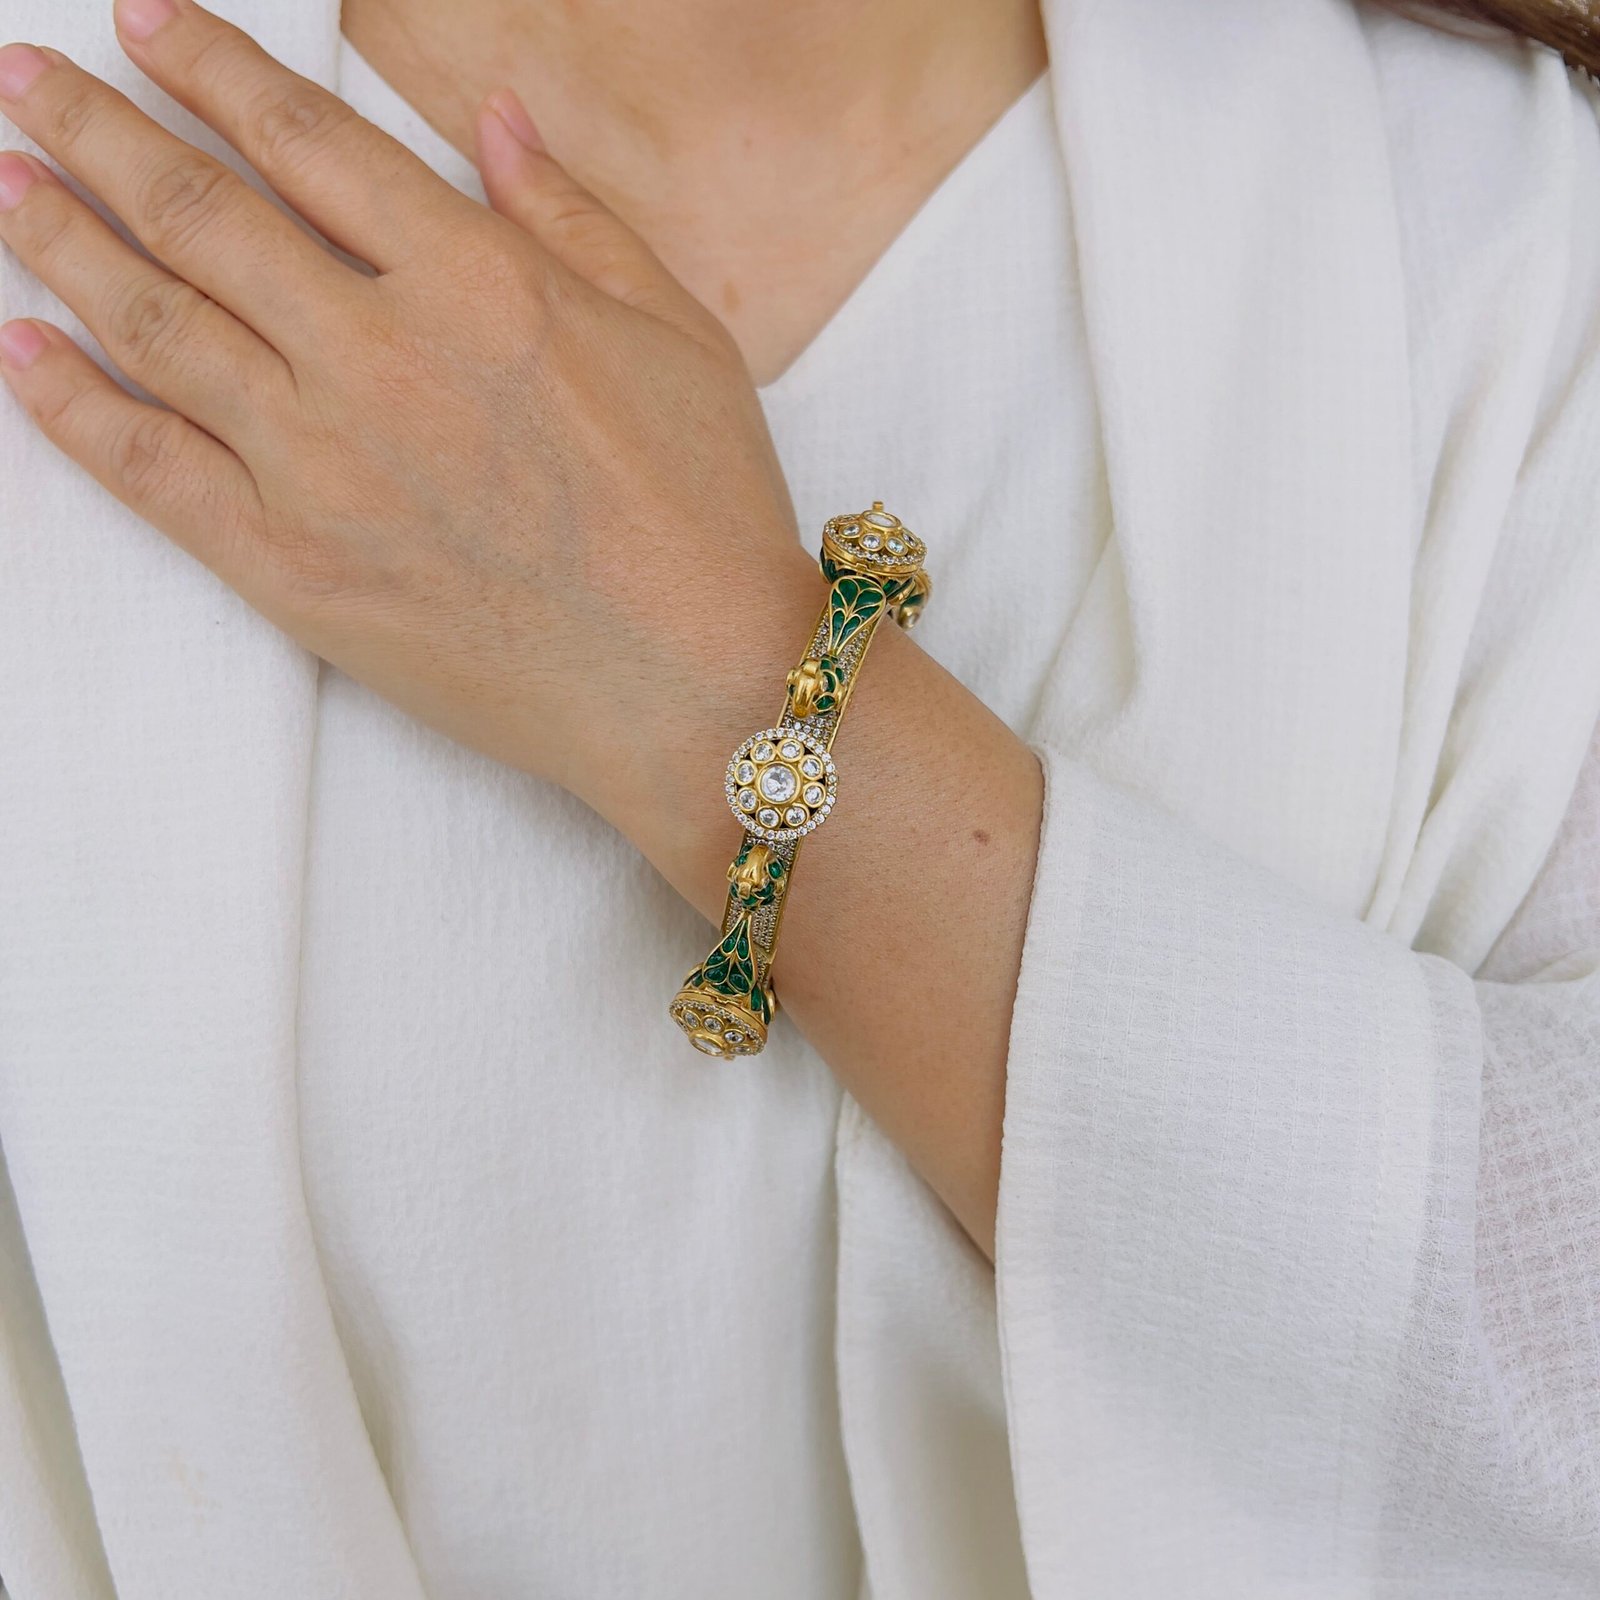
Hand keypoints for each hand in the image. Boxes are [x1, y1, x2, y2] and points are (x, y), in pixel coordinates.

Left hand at [0, 0, 813, 805]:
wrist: (696, 684)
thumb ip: (575, 215)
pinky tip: (23, 352)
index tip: (140, 25)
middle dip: (95, 131)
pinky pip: (149, 471)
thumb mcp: (677, 333)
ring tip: (6, 189)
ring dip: (60, 241)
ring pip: (153, 325)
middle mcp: (378, 356)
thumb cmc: (704, 513)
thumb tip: (494, 118)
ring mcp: (322, 466)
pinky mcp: (293, 570)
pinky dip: (70, 406)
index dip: (208, 68)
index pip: (304, 141)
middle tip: (23, 84)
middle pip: (199, 214)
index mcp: (477, 280)